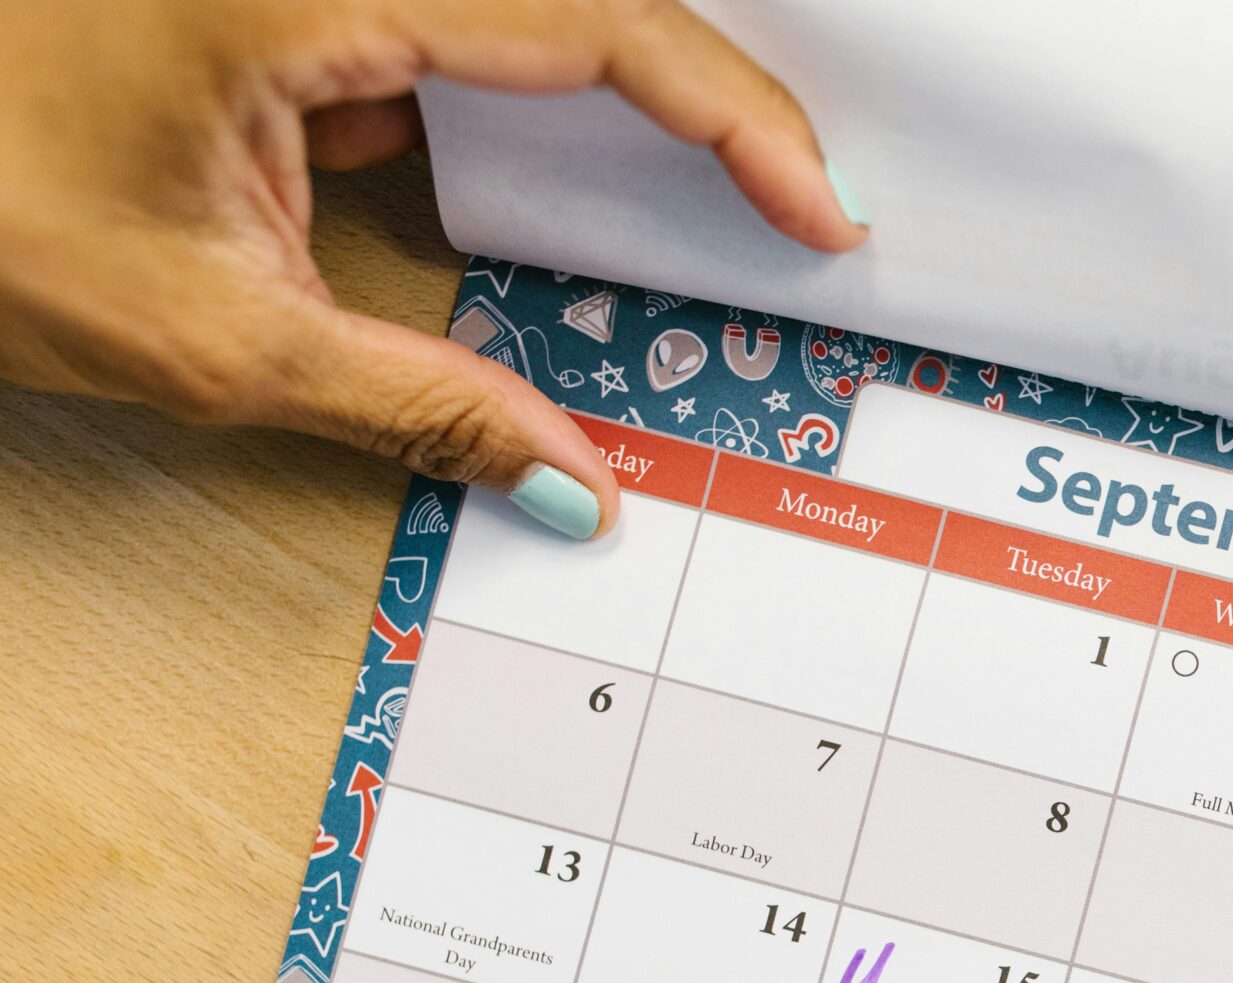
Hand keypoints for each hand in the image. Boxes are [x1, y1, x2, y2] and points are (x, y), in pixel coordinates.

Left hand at [0, 0, 865, 538]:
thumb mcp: (213, 338)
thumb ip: (423, 407)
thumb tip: (578, 486)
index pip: (590, 22)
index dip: (735, 119)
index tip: (820, 209)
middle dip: (710, 96)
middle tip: (800, 206)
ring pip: (524, 9)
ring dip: (628, 96)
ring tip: (728, 199)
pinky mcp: (288, 7)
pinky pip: (451, 35)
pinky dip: (532, 108)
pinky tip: (584, 189)